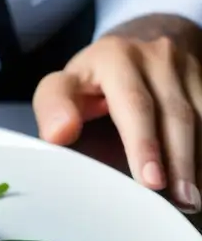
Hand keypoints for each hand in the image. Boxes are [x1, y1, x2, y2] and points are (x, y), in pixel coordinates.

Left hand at [32, 14, 201, 213]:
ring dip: (198, 159)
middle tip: (180, 199)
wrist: (136, 41)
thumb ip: (54, 107)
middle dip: (178, 160)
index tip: (150, 181)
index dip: (143, 144)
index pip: (134, 104)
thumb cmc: (91, 78)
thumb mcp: (63, 85)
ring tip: (193, 197)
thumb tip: (58, 134)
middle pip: (174, 114)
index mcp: (114, 57)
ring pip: (201, 115)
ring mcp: (186, 64)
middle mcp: (155, 55)